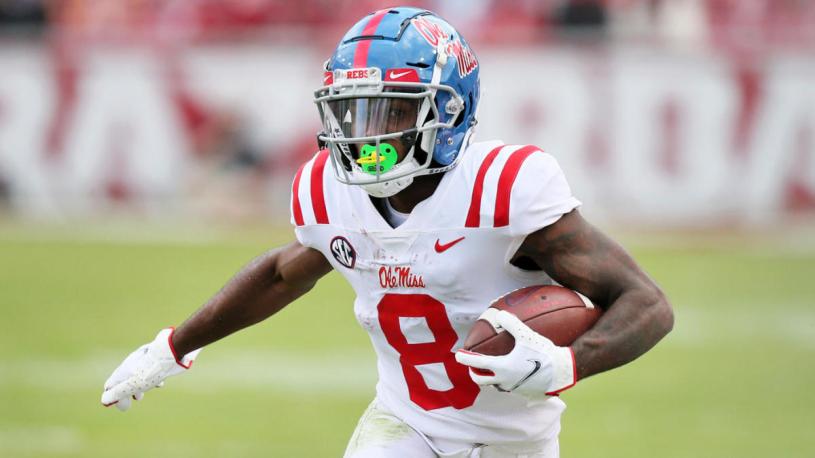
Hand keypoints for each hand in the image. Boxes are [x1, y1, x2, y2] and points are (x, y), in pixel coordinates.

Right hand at [101, 328, 200, 410]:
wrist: (168, 353)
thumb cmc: (149, 371)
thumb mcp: (132, 385)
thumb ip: (119, 393)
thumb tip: (104, 400)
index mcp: (123, 371)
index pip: (112, 384)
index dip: (112, 395)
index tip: (116, 404)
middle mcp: (131, 365)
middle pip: (125, 381)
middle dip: (127, 392)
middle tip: (132, 401)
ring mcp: (144, 362)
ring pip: (138, 376)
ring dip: (139, 387)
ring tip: (141, 396)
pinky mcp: (156, 361)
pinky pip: (151, 371)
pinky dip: (152, 380)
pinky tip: (160, 384)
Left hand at [455, 310, 575, 398]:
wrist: (563, 373)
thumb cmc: (544, 353)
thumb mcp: (527, 335)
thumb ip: (512, 324)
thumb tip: (500, 314)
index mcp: (502, 368)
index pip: (478, 363)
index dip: (465, 358)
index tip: (458, 355)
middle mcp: (505, 381)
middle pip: (482, 380)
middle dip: (473, 373)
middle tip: (471, 367)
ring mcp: (515, 389)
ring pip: (496, 385)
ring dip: (491, 378)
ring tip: (492, 370)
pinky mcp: (525, 394)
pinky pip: (512, 387)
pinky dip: (507, 381)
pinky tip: (515, 374)